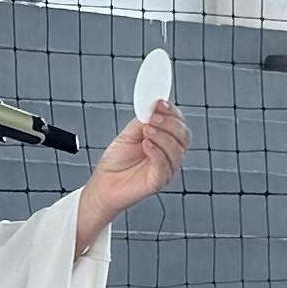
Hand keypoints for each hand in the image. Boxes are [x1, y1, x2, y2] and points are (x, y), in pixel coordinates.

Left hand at [76, 102, 188, 253]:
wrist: (103, 184)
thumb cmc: (117, 162)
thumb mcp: (129, 134)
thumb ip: (142, 121)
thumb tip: (151, 106)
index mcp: (165, 141)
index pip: (179, 124)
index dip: (173, 112)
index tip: (161, 103)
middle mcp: (169, 155)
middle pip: (183, 136)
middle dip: (170, 123)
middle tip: (154, 117)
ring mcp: (166, 169)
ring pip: (177, 150)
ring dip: (162, 136)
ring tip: (146, 131)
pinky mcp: (158, 182)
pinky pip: (164, 166)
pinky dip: (157, 152)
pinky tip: (146, 145)